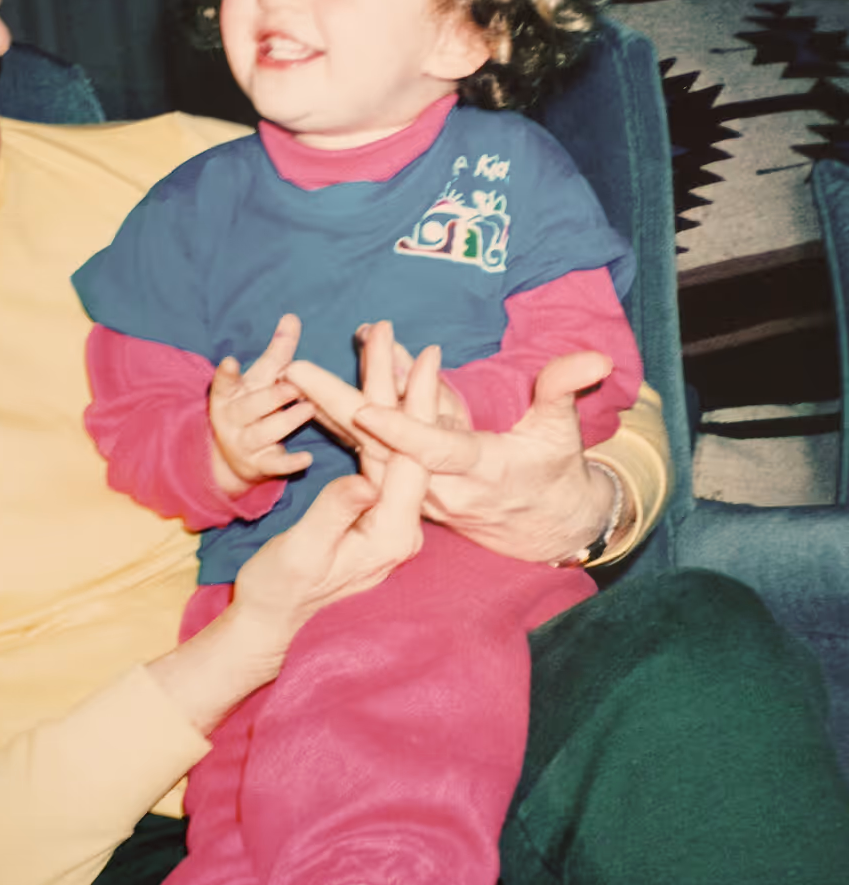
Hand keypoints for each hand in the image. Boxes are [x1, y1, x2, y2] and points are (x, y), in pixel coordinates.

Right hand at [147, 359, 433, 734]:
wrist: (271, 620)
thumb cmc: (280, 591)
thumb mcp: (303, 554)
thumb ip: (334, 515)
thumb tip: (361, 481)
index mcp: (392, 534)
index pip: (412, 458)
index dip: (418, 404)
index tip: (424, 358)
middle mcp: (399, 523)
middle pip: (405, 440)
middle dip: (400, 381)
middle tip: (393, 332)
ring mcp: (386, 516)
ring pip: (390, 441)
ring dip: (384, 391)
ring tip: (384, 345)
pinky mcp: (370, 509)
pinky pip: (375, 453)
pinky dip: (370, 416)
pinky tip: (369, 385)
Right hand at [209, 314, 314, 495]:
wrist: (232, 457)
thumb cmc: (252, 406)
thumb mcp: (259, 380)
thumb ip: (276, 352)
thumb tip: (291, 316)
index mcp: (228, 395)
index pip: (223, 383)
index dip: (226, 374)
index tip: (230, 362)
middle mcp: (232, 419)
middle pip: (251, 407)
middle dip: (272, 396)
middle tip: (294, 387)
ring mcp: (244, 444)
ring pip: (264, 433)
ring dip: (287, 421)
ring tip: (309, 409)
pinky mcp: (259, 465)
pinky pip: (275, 465)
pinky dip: (290, 463)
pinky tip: (307, 458)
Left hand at [289, 326, 619, 564]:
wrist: (544, 526)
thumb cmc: (555, 472)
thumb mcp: (564, 431)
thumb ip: (566, 390)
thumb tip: (593, 358)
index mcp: (479, 473)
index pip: (433, 452)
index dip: (401, 431)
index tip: (366, 408)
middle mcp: (438, 488)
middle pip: (379, 445)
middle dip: (335, 404)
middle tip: (295, 369)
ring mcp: (417, 491)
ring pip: (364, 448)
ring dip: (329, 407)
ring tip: (292, 371)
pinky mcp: (405, 487)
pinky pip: (365, 453)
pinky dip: (339, 422)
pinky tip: (308, 396)